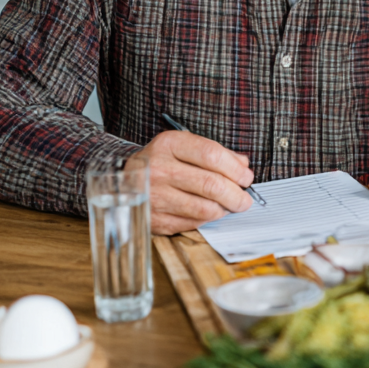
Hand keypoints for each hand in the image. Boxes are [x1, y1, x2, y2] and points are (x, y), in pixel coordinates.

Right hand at [130, 130, 254, 234]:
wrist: (122, 182)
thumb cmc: (161, 162)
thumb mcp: (183, 146)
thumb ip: (215, 153)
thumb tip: (243, 165)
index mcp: (168, 144)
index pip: (212, 155)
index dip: (235, 169)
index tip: (246, 178)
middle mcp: (158, 169)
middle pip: (211, 184)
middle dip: (236, 194)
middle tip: (245, 199)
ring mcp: (154, 196)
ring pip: (205, 208)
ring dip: (225, 209)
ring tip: (230, 205)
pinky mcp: (154, 219)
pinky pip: (193, 222)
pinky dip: (208, 219)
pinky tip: (211, 211)